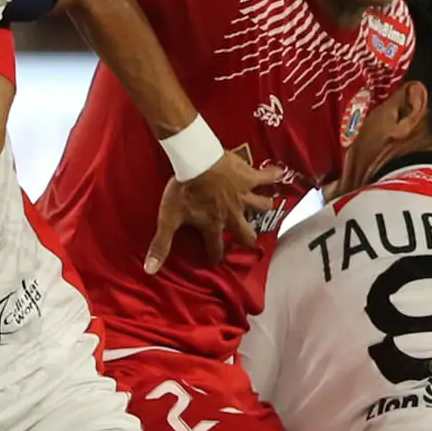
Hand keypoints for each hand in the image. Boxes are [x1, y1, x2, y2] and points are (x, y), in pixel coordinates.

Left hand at [144, 147, 288, 274]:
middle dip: (247, 237)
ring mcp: (243, 196)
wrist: (195, 160)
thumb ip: (161, 244)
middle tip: (247, 237)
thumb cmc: (183, 189)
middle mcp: (232, 214)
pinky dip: (274, 175)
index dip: (216, 256)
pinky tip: (281, 172)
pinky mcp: (249, 177)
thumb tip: (150, 270)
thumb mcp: (169, 218)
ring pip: (262, 206)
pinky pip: (266, 177)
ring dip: (263, 206)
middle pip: (247, 233)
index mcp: (214, 225)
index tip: (216, 259)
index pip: (217, 248)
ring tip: (265, 204)